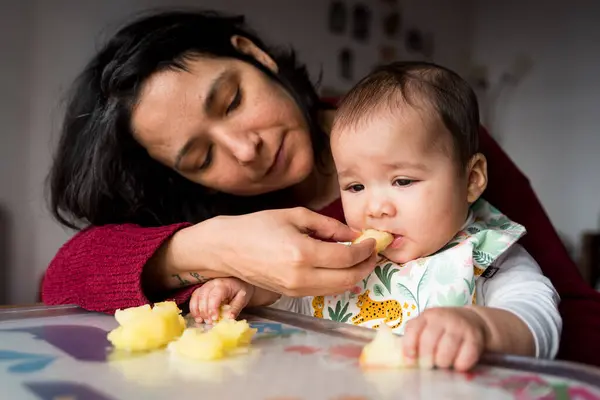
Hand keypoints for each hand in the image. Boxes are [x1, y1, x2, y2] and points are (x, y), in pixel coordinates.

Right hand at [171, 207, 377, 295]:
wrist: (228, 248)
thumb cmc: (258, 226)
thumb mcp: (295, 216)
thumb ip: (328, 226)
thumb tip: (353, 236)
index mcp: (302, 253)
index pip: (347, 257)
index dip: (365, 250)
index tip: (373, 241)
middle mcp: (301, 276)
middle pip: (348, 278)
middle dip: (366, 266)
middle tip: (373, 253)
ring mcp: (296, 289)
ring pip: (338, 288)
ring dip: (354, 275)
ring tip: (360, 259)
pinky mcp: (291, 294)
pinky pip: (323, 291)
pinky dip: (338, 280)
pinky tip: (341, 267)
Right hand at [189, 278, 253, 322]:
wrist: (239, 282)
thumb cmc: (241, 290)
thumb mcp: (242, 299)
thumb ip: (235, 308)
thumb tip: (229, 318)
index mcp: (224, 285)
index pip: (215, 295)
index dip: (213, 308)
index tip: (215, 319)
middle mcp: (212, 283)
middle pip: (203, 296)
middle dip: (204, 311)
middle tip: (209, 322)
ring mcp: (205, 285)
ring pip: (196, 296)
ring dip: (197, 310)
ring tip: (201, 321)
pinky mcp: (202, 289)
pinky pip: (194, 297)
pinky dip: (193, 308)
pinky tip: (197, 317)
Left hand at [402, 307, 488, 371]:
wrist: (472, 320)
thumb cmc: (442, 328)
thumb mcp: (426, 326)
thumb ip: (413, 337)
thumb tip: (405, 359)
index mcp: (427, 316)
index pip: (413, 330)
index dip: (409, 346)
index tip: (410, 360)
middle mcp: (442, 318)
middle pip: (429, 343)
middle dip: (426, 359)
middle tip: (428, 365)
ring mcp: (459, 327)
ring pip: (446, 352)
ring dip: (442, 363)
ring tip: (443, 363)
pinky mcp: (474, 337)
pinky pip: (465, 358)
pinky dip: (460, 365)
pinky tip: (458, 364)